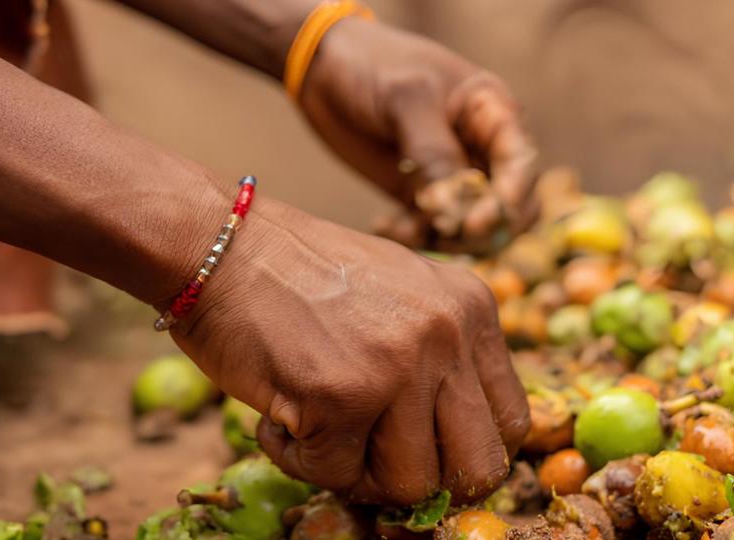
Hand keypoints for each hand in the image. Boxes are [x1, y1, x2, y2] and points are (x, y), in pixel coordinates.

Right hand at [170, 198, 529, 504]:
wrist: (222, 244)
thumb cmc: (304, 274)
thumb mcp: (404, 293)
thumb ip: (442, 352)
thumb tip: (455, 443)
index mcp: (473, 309)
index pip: (511, 422)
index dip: (465, 451)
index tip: (422, 449)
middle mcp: (448, 336)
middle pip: (480, 467)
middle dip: (426, 478)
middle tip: (375, 458)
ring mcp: (398, 367)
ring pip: (410, 485)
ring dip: (358, 471)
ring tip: (318, 425)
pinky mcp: (341, 396)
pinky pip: (336, 475)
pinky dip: (299, 459)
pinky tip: (279, 417)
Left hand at [299, 17, 537, 247]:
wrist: (323, 69)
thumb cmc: (372, 65)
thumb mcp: (405, 97)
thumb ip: (432, 149)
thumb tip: (452, 203)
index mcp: (491, 112)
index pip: (520, 164)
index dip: (509, 198)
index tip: (476, 222)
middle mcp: (481, 148)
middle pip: (510, 207)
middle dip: (482, 228)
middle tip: (441, 231)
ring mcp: (453, 175)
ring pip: (473, 227)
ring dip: (444, 238)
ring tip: (400, 228)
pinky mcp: (422, 194)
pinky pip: (434, 231)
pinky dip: (414, 238)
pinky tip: (384, 226)